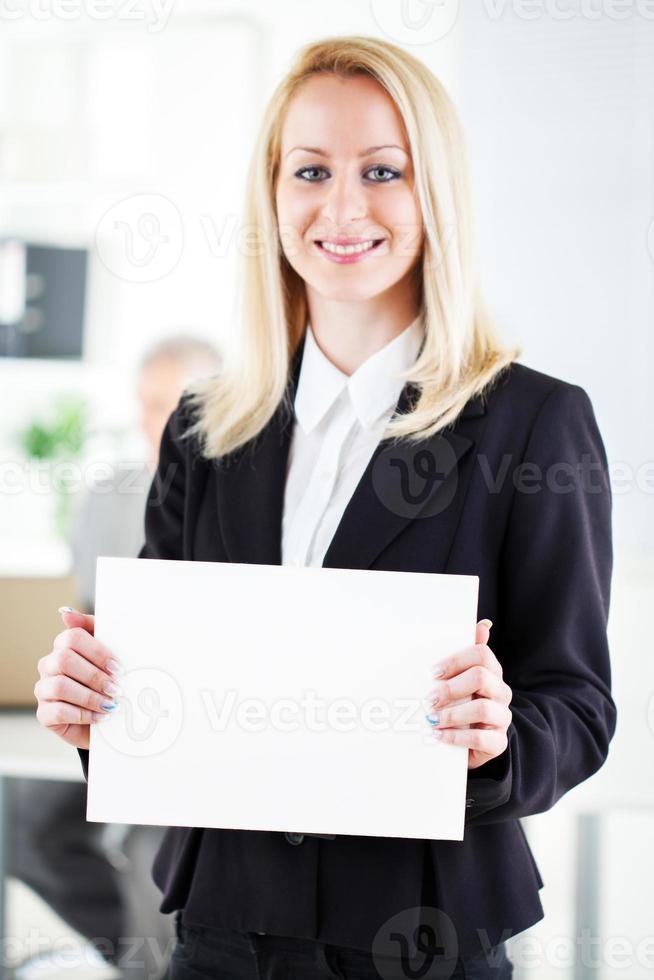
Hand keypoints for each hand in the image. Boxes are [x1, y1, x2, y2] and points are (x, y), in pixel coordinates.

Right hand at [34, 607, 122, 749]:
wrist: (108, 720)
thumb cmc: (108, 681)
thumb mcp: (109, 653)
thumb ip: (93, 628)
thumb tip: (65, 611)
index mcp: (64, 646)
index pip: (73, 637)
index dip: (97, 652)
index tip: (118, 667)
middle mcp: (49, 664)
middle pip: (64, 660)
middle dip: (94, 675)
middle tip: (116, 688)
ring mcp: (44, 689)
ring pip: (59, 685)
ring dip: (90, 697)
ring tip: (110, 705)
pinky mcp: (44, 714)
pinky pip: (57, 711)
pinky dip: (82, 714)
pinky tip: (99, 717)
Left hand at [426, 620, 512, 769]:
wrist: (470, 743)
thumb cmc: (461, 705)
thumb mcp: (459, 679)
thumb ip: (465, 654)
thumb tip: (483, 625)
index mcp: (492, 672)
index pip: (481, 654)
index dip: (455, 661)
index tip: (433, 672)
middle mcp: (500, 692)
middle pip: (481, 677)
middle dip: (450, 688)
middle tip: (429, 699)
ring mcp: (502, 717)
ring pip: (483, 708)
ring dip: (451, 714)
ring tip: (432, 720)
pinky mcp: (498, 742)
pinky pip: (481, 738)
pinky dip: (456, 737)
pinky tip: (439, 736)